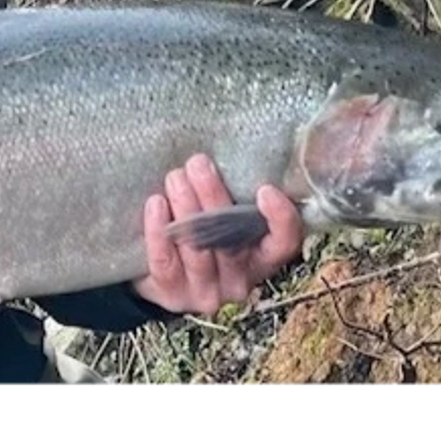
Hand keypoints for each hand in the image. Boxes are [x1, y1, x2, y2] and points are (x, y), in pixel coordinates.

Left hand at [134, 154, 302, 315]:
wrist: (158, 274)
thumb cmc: (201, 232)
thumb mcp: (225, 217)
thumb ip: (234, 196)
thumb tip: (232, 146)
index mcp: (261, 258)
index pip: (284, 244)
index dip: (280, 220)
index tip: (265, 189)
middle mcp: (239, 280)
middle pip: (232, 241)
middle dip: (214, 196)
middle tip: (198, 164)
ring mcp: (207, 292)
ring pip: (198, 250)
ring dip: (185, 207)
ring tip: (175, 177)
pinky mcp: (174, 295)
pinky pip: (165, 261)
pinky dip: (159, 230)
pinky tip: (156, 204)